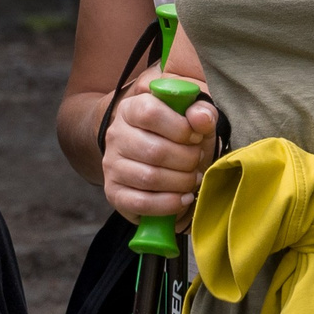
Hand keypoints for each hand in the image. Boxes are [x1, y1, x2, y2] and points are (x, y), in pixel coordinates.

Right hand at [102, 75, 215, 223]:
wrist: (160, 161)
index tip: (196, 136)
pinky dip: (170, 203)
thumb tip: (201, 118)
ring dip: (182, 182)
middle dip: (187, 159)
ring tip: (193, 178)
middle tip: (198, 161)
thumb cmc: (178, 137)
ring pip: (150, 178)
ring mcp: (112, 166)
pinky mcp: (114, 193)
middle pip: (154, 150)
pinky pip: (142, 202)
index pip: (150, 113)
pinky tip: (183, 197)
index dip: (180, 128)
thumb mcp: (194, 118)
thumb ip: (202, 112)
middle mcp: (115, 136)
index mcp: (131, 109)